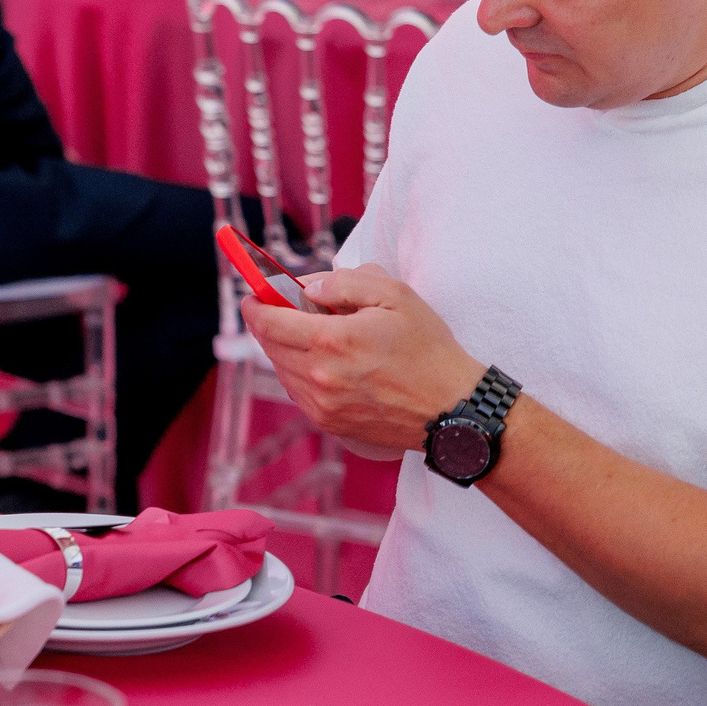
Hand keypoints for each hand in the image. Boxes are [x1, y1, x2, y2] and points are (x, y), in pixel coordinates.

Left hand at [239, 266, 488, 450]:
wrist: (451, 409)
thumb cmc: (428, 350)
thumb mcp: (395, 296)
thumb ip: (346, 282)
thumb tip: (311, 287)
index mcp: (331, 341)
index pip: (268, 321)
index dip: (255, 304)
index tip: (254, 294)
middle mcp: (319, 376)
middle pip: (270, 345)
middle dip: (270, 322)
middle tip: (285, 308)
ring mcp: (322, 405)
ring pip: (282, 369)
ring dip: (286, 348)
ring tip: (312, 334)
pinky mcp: (329, 423)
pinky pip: (297, 391)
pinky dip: (300, 372)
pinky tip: (324, 362)